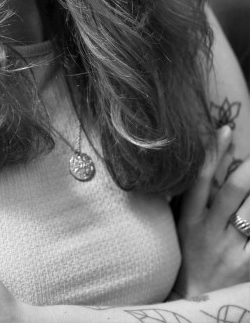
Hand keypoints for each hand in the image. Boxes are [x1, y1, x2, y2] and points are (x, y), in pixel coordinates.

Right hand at [174, 125, 249, 296]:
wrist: (195, 300)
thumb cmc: (190, 256)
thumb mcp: (186, 225)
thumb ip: (201, 195)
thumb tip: (214, 158)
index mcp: (190, 218)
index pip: (200, 178)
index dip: (213, 152)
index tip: (226, 130)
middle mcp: (209, 230)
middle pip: (232, 190)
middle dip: (248, 169)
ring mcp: (230, 249)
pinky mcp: (248, 266)